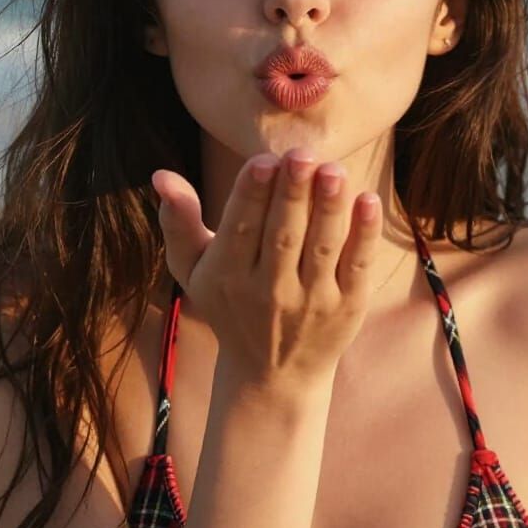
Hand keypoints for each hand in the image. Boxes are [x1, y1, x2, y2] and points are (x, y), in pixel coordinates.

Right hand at [151, 148, 382, 389]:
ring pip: (320, 247)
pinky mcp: (347, 307)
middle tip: (303, 153)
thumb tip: (161, 174)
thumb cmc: (229, 305)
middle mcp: (268, 291)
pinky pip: (356, 266)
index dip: (252, 193)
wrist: (273, 375)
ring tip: (334, 170)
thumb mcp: (192, 270)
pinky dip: (362, 234)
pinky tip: (366, 200)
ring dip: (328, 207)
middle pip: (282, 234)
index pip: (240, 227)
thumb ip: (179, 221)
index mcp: (227, 275)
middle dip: (292, 193)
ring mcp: (311, 301)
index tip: (263, 160)